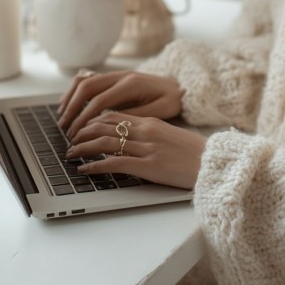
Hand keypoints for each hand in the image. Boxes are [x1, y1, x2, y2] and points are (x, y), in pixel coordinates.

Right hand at [57, 70, 183, 138]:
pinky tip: (70, 104)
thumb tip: (110, 125)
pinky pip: (89, 79)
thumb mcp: (159, 112)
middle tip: (64, 128)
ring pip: (85, 80)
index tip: (75, 134)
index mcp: (131, 84)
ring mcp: (116, 74)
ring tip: (63, 117)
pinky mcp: (114, 77)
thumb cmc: (172, 101)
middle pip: (87, 87)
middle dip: (72, 108)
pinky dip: (76, 90)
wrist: (181, 85)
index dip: (84, 117)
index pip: (99, 100)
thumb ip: (135, 117)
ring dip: (71, 97)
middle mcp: (121, 75)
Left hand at [65, 111, 205, 189]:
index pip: (114, 115)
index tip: (82, 127)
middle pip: (105, 126)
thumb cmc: (195, 153)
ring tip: (70, 153)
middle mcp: (146, 131)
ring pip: (106, 142)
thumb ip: (150, 133)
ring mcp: (147, 148)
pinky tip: (84, 169)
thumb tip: (130, 136)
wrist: (213, 163)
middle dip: (83, 132)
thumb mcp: (170, 135)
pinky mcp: (149, 166)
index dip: (93, 121)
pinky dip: (96, 165)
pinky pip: (115, 163)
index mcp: (151, 122)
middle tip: (70, 140)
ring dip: (83, 148)